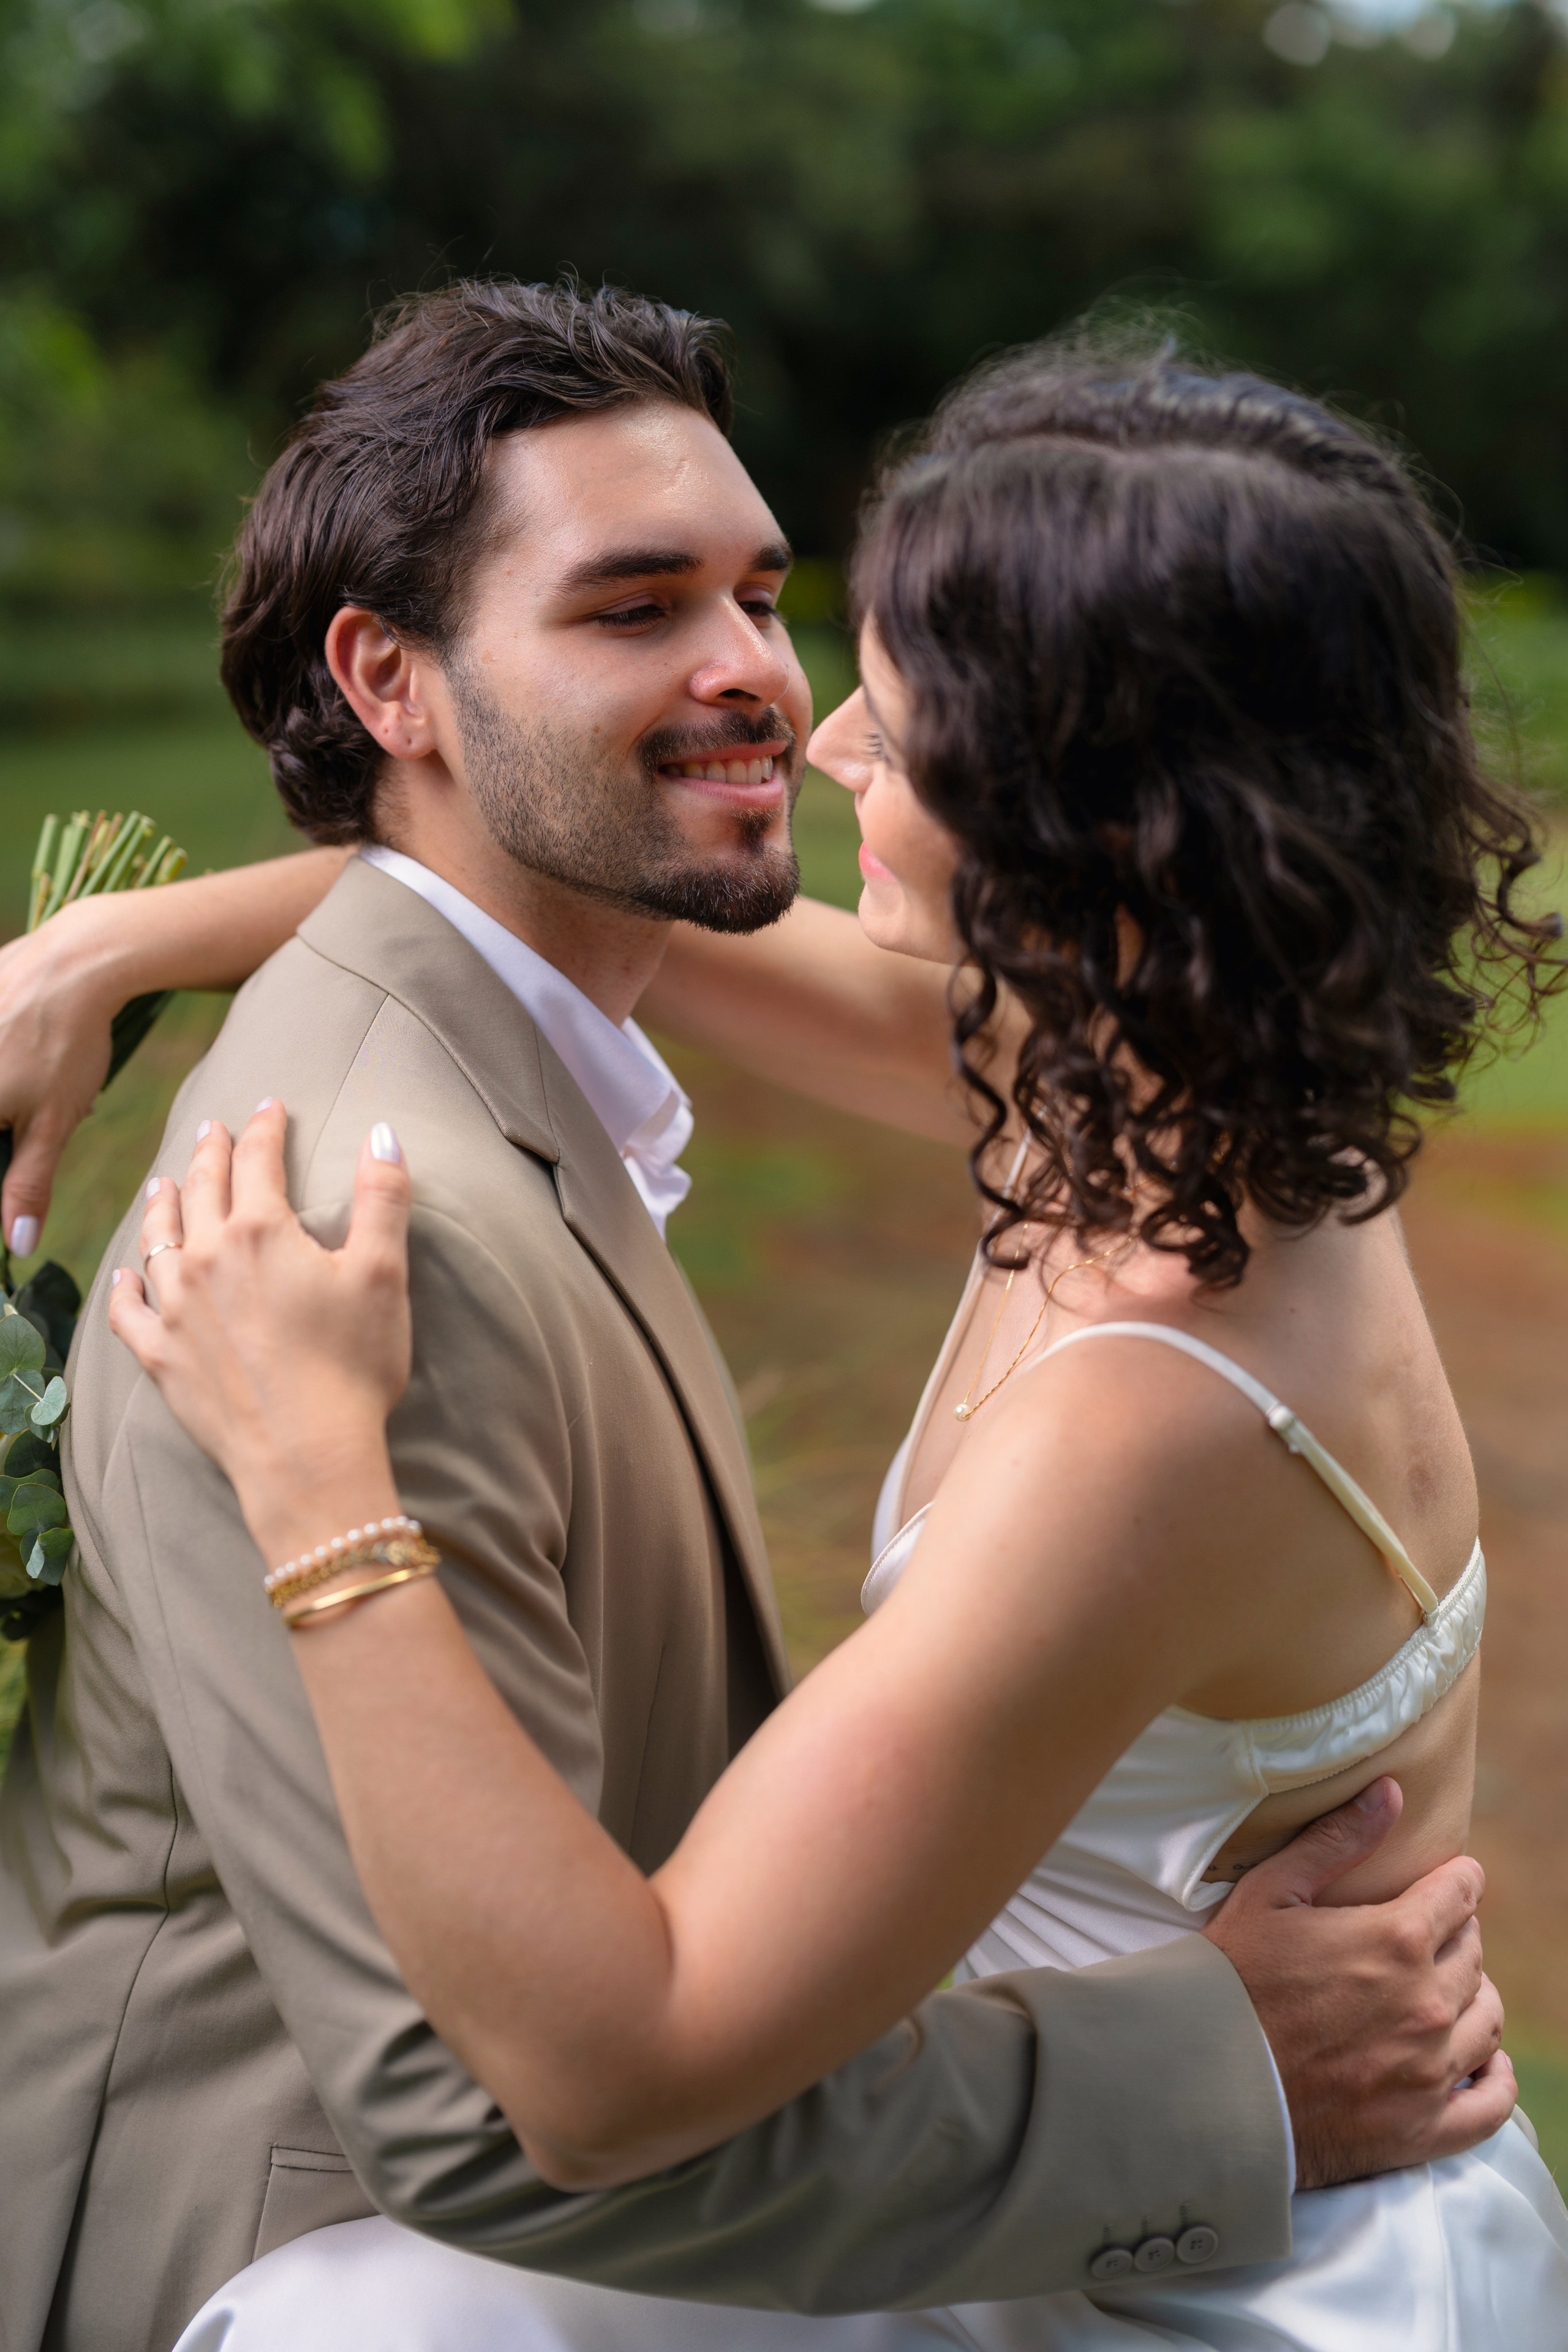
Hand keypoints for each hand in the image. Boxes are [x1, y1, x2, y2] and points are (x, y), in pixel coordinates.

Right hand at [0, 901, 119, 1255]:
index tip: (24, 1146)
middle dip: (8, 1128)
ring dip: (10, 1099)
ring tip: (34, 1074)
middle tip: (33, 1105)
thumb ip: (28, 1185)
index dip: (3, 1171)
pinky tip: (26, 1045)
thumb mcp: (52, 1123)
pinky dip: (6, 1065)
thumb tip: (16, 1244)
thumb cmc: (64, 1041)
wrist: (76, 960)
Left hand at [108, 1103, 413, 1563]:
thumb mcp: (383, 1274)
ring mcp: (175, 1309)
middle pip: (202, 1189)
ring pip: (158, 1239)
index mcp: (261, 1232)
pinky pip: (129, 1310)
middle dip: (210, 1153)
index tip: (270, 1107)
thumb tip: (382, 1132)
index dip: (265, 1128)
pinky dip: (126, 1286)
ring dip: (162, 1205)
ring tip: (164, 1184)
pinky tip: (127, 1274)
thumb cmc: (353, 1366)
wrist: (305, 1457)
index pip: (258, 1160)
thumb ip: (383, 1197)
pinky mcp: (160, 1357)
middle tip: (212, 1129)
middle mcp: (206, 1259)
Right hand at [1204, 1776, 1512, 2187]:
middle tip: (1430, 1936)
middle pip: (1473, 1955)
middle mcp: (1427, 2002)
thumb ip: (1337, 1840)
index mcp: (1395, 1939)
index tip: (1454, 1880)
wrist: (1207, 2080)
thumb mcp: (1272, 1892)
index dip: (1457, 1881)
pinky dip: (1496, 2081)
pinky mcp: (1423, 2127)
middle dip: (1457, 1937)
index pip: (1459, 1895)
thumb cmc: (1232, 1978)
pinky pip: (1490, 2105)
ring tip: (1447, 1991)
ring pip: (1488, 2021)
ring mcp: (1430, 2070)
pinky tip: (1483, 2064)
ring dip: (1474, 1997)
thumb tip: (1391, 1792)